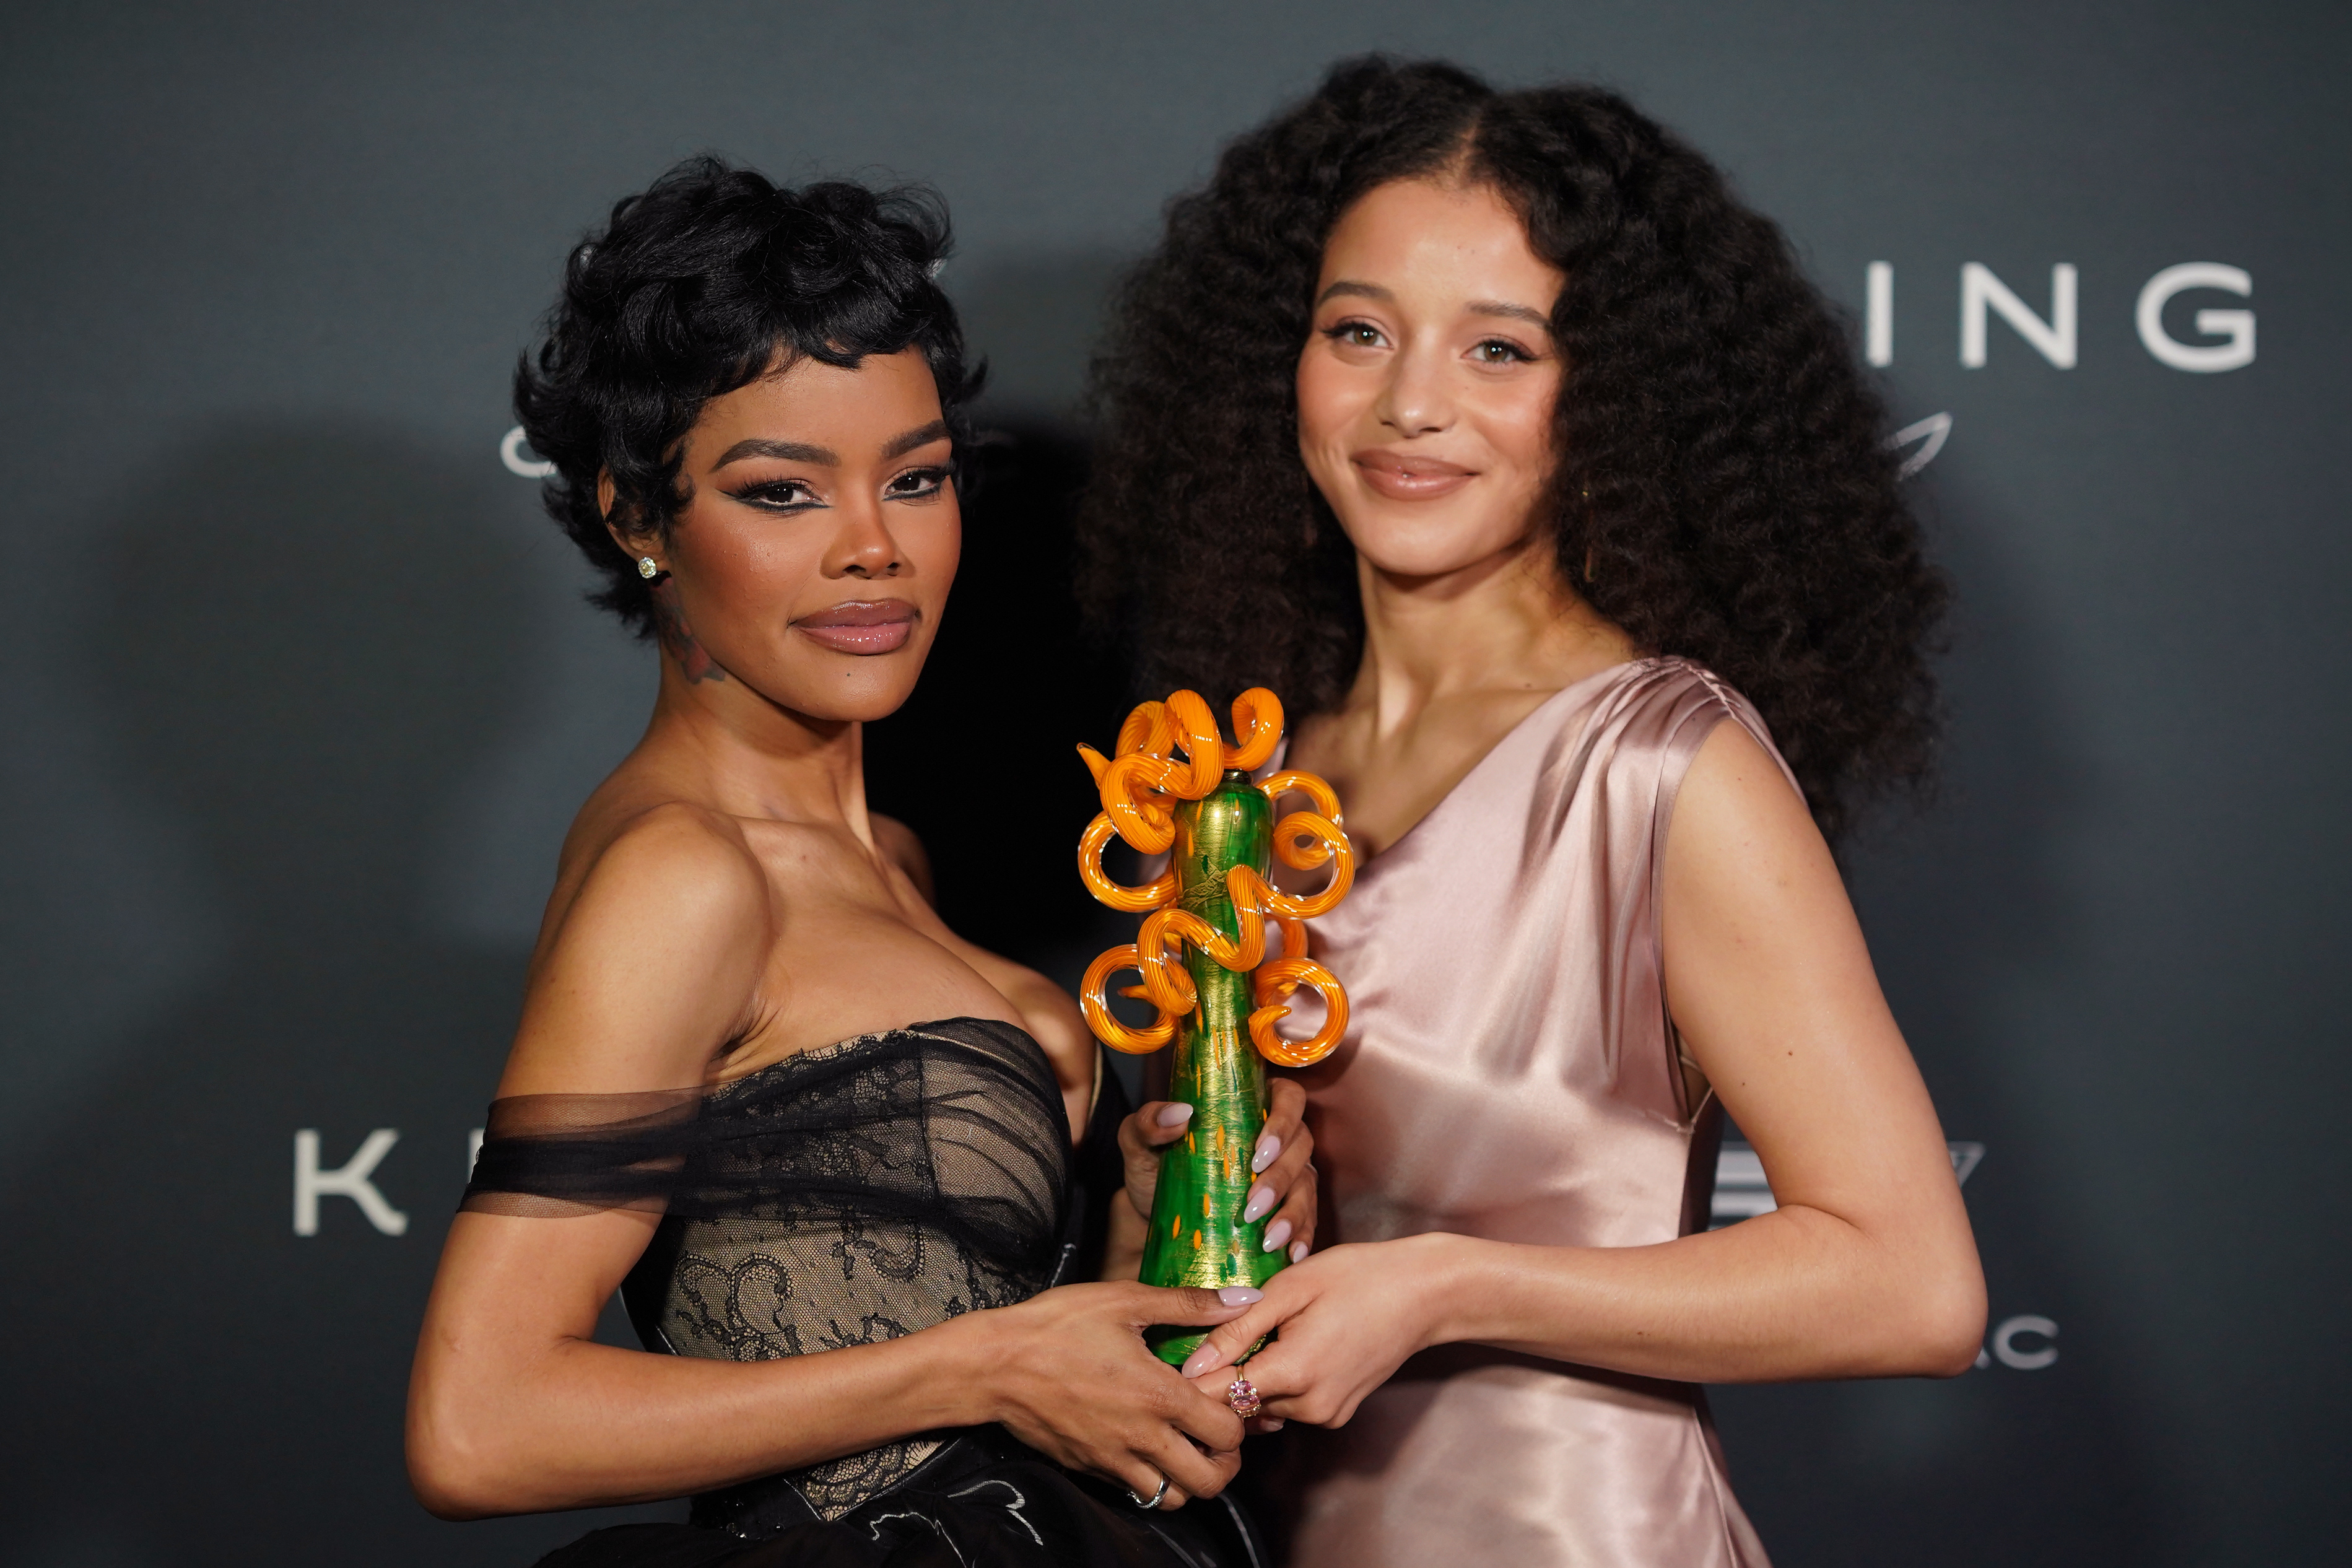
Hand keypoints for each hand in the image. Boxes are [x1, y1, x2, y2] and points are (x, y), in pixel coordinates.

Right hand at [959, 1281, 1262, 1506]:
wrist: (993, 1365)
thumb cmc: (1057, 1326)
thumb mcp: (1124, 1300)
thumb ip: (1189, 1303)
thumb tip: (1245, 1297)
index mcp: (1159, 1395)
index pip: (1227, 1431)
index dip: (1239, 1417)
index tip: (1229, 1395)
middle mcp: (1141, 1437)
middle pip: (1209, 1481)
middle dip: (1225, 1461)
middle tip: (1218, 1434)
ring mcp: (1113, 1460)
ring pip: (1173, 1498)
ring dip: (1189, 1477)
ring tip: (1185, 1444)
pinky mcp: (1089, 1469)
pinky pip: (1134, 1491)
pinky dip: (1150, 1478)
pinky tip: (1146, 1443)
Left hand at [1118, 1077, 1318, 1262]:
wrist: (1154, 1209)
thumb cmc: (1153, 1164)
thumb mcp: (1140, 1141)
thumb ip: (1149, 1121)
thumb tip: (1179, 1114)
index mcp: (1252, 1103)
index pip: (1288, 1097)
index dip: (1283, 1121)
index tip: (1259, 1152)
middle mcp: (1278, 1135)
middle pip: (1302, 1144)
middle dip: (1281, 1177)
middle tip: (1252, 1205)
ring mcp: (1288, 1171)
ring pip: (1307, 1185)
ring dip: (1292, 1213)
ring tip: (1269, 1239)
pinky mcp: (1288, 1207)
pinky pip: (1307, 1219)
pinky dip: (1302, 1236)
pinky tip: (1291, 1255)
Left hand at [1175, 1237, 1449, 1428]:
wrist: (1424, 1293)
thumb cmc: (1357, 1277)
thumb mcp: (1290, 1288)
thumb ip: (1237, 1330)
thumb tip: (1191, 1365)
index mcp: (1293, 1373)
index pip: (1218, 1397)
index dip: (1194, 1376)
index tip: (1182, 1350)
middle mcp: (1309, 1407)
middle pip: (1238, 1404)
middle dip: (1225, 1371)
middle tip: (1228, 1329)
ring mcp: (1327, 1415)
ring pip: (1263, 1406)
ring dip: (1254, 1375)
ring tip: (1267, 1330)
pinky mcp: (1338, 1413)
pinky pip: (1290, 1405)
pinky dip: (1280, 1381)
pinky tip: (1292, 1344)